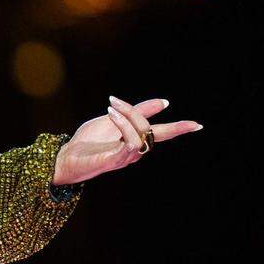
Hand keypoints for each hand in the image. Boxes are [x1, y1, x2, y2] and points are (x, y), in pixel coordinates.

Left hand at [51, 95, 202, 184]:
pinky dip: (125, 128)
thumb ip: (137, 111)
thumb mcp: (114, 120)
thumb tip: (164, 102)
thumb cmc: (89, 141)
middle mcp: (134, 151)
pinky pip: (128, 145)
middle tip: (114, 102)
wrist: (66, 157)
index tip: (197, 125)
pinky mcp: (113, 160)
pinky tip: (113, 117)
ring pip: (141, 137)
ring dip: (129, 119)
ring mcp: (125, 157)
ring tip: (111, 109)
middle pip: (150, 131)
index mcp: (135, 140)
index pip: (161, 134)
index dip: (179, 129)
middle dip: (139, 113)